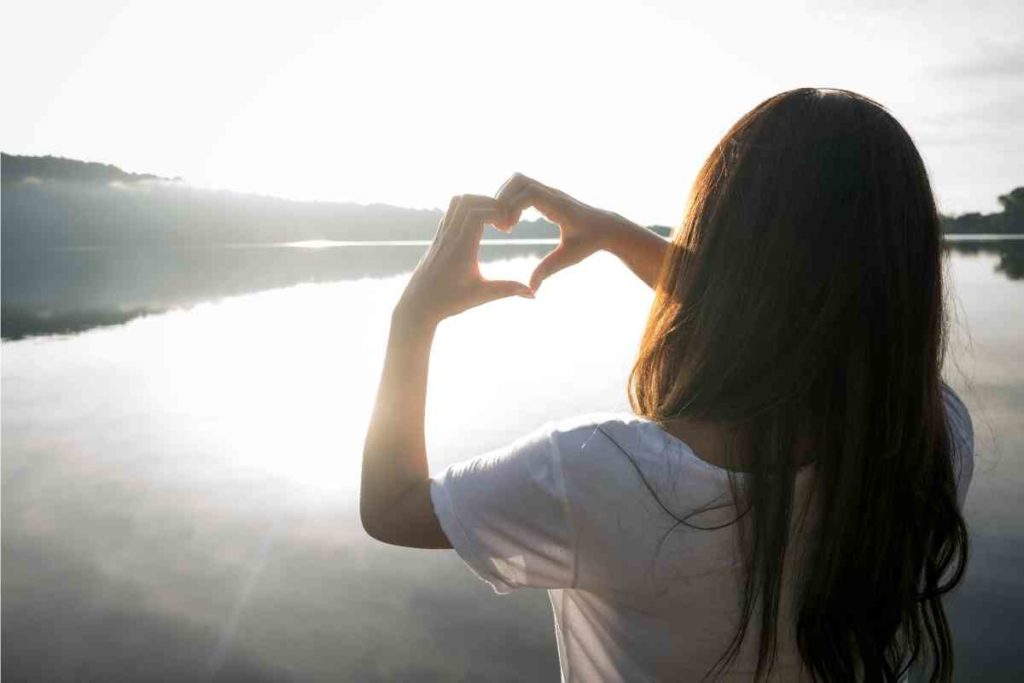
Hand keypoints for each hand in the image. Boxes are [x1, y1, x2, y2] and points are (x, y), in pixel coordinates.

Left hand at [394, 194, 534, 326]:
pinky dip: (466, 210)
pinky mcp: (437, 238)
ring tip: (492, 220)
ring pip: (456, 202)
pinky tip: (478, 226)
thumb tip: (534, 294)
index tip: (508, 227)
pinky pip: (450, 212)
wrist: (417, 306)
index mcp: (461, 248)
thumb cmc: (448, 302)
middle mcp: (449, 237)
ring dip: (477, 203)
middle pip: (467, 200)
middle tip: (503, 220)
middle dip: (489, 203)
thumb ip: (508, 290)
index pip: (477, 213)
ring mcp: (441, 235)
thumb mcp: (481, 296)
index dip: (497, 212)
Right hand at [494, 173, 621, 291]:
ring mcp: (548, 191)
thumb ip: (548, 270)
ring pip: (517, 180)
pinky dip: (511, 200)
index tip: (508, 229)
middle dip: (503, 200)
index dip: (512, 207)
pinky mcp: (545, 194)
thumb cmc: (590, 242)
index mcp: (558, 206)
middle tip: (502, 226)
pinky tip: (512, 222)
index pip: (528, 193)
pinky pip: (521, 188)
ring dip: (505, 198)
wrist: (606, 227)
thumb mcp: (568, 258)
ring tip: (505, 224)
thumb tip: (531, 289)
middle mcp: (552, 194)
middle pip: (518, 180)